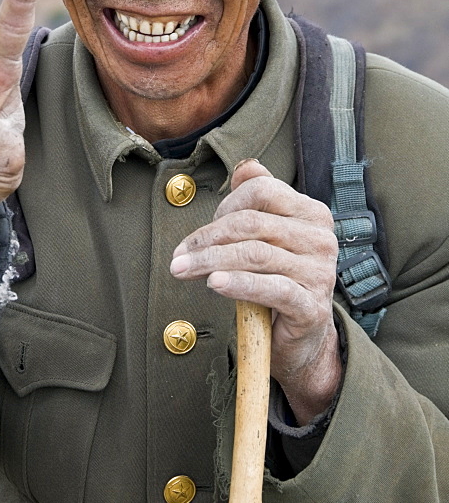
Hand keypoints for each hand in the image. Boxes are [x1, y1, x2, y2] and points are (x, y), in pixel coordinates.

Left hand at [170, 159, 340, 424]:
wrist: (302, 336)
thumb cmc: (279, 278)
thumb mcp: (270, 235)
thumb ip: (260, 197)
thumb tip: (245, 167)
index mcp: (313, 213)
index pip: (262, 192)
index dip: (225, 206)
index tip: (200, 232)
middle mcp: (322, 239)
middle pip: (253, 223)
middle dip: (208, 237)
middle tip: (179, 254)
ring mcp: (320, 273)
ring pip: (255, 255)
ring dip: (210, 261)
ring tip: (182, 269)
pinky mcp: (311, 307)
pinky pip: (270, 288)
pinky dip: (238, 284)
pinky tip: (214, 284)